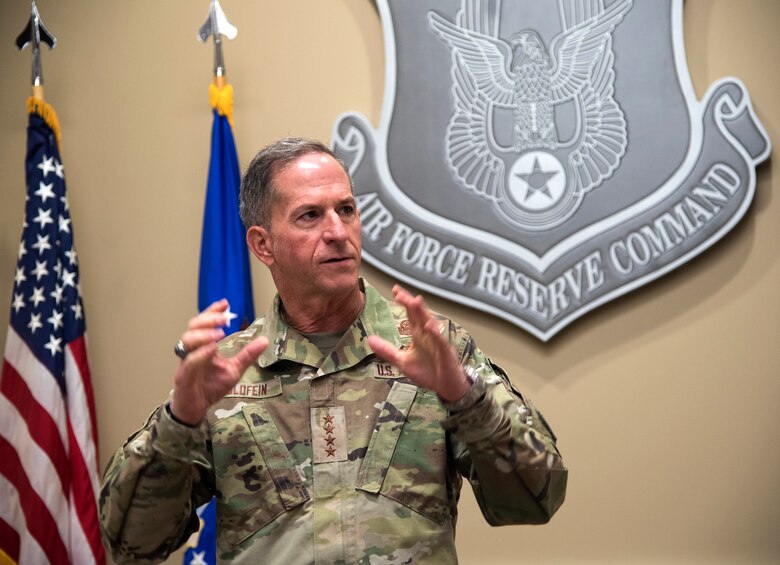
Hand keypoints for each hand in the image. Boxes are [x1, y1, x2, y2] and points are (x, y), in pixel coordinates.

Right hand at [171, 299, 267, 424]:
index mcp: (203, 345)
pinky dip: (200, 353)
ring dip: (203, 334)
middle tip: (225, 319)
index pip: (204, 322)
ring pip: (187, 340)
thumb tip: (265, 340)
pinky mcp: (183, 375)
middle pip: (193, 326)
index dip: (212, 311)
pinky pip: (189, 361)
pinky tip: (212, 349)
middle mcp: (192, 349)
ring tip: (220, 333)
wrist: (197, 407)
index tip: (226, 303)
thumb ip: (247, 355)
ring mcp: (186, 361)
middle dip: (209, 319)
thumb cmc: (211, 386)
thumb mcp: (234, 369)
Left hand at [367, 285, 469, 402]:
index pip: (411, 314)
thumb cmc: (427, 372)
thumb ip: (387, 350)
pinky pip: (440, 341)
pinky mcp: (445, 352)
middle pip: (419, 314)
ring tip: (414, 301)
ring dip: (422, 312)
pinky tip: (429, 326)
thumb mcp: (402, 361)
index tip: (395, 290)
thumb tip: (369, 339)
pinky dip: (435, 333)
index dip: (404, 302)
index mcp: (418, 335)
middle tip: (399, 292)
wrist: (446, 387)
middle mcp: (428, 334)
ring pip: (430, 323)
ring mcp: (437, 342)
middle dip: (410, 303)